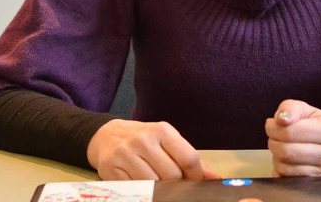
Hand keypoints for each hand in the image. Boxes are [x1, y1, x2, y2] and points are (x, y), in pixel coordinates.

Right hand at [86, 119, 220, 180]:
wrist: (106, 136)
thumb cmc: (143, 140)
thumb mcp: (167, 141)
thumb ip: (189, 158)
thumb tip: (214, 177)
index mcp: (162, 130)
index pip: (188, 158)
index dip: (195, 176)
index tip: (193, 181)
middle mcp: (143, 140)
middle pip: (172, 175)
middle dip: (176, 184)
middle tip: (172, 183)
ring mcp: (126, 154)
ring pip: (154, 184)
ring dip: (159, 189)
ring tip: (156, 182)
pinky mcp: (111, 168)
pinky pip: (135, 189)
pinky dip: (142, 191)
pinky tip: (141, 183)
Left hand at [265, 99, 320, 176]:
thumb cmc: (314, 124)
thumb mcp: (304, 109)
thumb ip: (290, 108)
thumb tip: (280, 119)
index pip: (290, 132)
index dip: (273, 128)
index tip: (270, 124)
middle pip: (286, 152)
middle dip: (273, 142)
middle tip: (274, 137)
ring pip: (285, 167)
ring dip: (276, 156)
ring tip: (281, 147)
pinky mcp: (316, 183)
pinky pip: (286, 179)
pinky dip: (280, 169)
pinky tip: (286, 160)